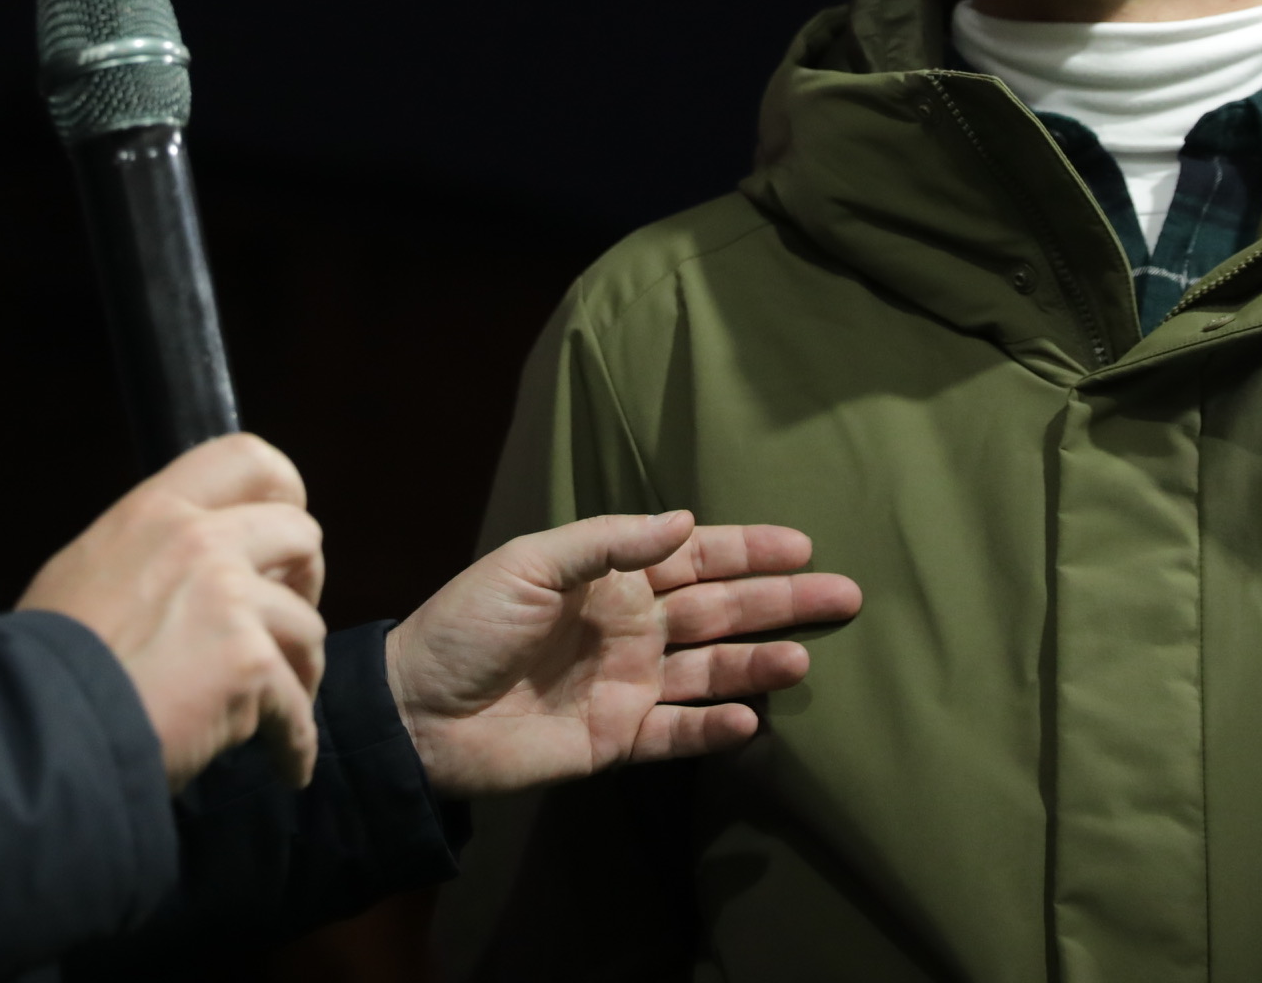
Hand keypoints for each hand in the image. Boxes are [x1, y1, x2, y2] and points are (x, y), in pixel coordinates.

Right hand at [16, 434, 328, 790]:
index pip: (246, 458)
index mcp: (157, 511)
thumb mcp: (84, 572)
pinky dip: (294, 744)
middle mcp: (202, 541)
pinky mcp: (249, 663)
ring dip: (300, 671)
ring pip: (308, 626)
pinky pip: (297, 707)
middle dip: (306, 582)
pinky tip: (285, 766)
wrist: (39, 722)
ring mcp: (231, 599)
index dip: (283, 493)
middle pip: (301, 533)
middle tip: (284, 625)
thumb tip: (185, 574)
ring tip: (280, 708)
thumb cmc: (48, 660)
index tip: (278, 539)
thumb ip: (146, 554)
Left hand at [381, 512, 861, 798]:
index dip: (748, 549)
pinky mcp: (616, 740)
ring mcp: (628, 686)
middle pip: (721, 611)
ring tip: (805, 658)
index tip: (803, 542)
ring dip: (759, 662)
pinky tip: (753, 718)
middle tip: (845, 595)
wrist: (416, 712)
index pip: (695, 557)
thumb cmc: (466, 624)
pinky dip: (715, 728)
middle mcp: (631, 629)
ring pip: (712, 670)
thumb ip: (607, 544)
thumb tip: (685, 521)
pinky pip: (678, 734)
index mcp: (611, 579)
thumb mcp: (530, 563)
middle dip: (781, 602)